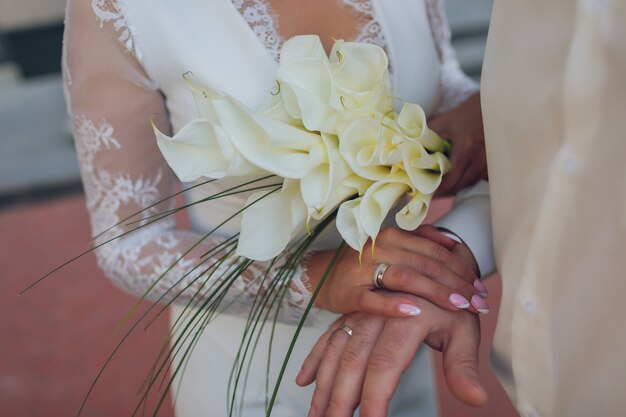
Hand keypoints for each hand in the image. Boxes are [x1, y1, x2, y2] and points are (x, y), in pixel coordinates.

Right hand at [296, 295, 487, 416]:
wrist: (437, 269)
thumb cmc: (453, 305)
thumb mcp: (464, 332)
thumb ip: (464, 367)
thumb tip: (477, 400)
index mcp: (407, 317)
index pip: (386, 365)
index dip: (375, 397)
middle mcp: (378, 313)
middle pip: (352, 360)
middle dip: (339, 399)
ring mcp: (361, 312)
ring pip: (335, 351)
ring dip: (323, 385)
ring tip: (316, 415)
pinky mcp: (352, 314)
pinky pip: (328, 337)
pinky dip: (315, 359)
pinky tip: (304, 381)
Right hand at [305, 225, 489, 317]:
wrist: (321, 276)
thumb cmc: (364, 265)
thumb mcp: (391, 248)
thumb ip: (421, 240)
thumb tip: (453, 241)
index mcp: (393, 236)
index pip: (435, 252)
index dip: (461, 269)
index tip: (482, 288)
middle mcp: (379, 248)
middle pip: (425, 265)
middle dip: (457, 285)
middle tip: (480, 303)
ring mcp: (362, 270)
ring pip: (405, 278)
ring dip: (436, 292)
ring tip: (459, 306)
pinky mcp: (349, 293)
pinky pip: (374, 300)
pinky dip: (394, 305)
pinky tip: (416, 312)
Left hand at [429, 92, 487, 196]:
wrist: (490, 108)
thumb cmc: (465, 114)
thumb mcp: (444, 122)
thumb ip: (427, 135)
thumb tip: (408, 146)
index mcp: (466, 150)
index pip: (451, 180)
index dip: (438, 190)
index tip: (425, 193)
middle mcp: (478, 160)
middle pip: (459, 186)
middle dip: (443, 192)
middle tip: (428, 193)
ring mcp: (486, 163)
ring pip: (467, 184)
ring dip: (453, 188)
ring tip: (438, 190)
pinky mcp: (490, 164)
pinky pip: (475, 179)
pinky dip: (463, 182)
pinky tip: (453, 181)